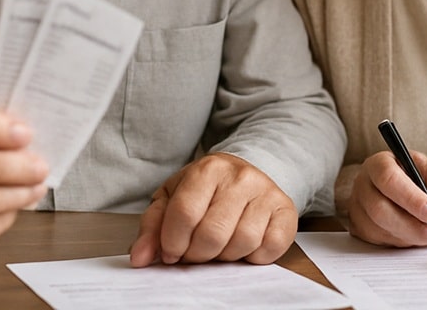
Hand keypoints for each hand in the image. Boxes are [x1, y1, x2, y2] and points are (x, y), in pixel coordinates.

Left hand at [129, 153, 296, 266]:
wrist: (247, 175)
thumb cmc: (206, 191)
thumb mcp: (173, 199)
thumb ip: (153, 227)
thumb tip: (140, 258)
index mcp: (207, 169)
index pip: (184, 214)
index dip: (173, 243)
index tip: (172, 252)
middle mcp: (240, 177)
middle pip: (212, 234)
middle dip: (198, 254)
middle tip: (196, 251)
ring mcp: (266, 193)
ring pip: (242, 243)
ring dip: (226, 256)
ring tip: (221, 245)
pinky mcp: (286, 211)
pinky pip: (270, 248)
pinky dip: (254, 257)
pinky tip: (245, 246)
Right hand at [344, 150, 426, 248]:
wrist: (396, 188)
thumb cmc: (412, 175)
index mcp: (378, 164)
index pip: (388, 179)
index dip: (411, 198)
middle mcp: (362, 184)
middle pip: (379, 209)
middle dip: (411, 225)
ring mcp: (357, 208)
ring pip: (379, 229)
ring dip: (408, 236)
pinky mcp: (359, 229)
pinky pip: (378, 241)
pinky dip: (401, 243)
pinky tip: (414, 237)